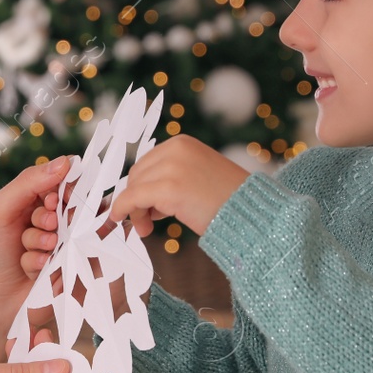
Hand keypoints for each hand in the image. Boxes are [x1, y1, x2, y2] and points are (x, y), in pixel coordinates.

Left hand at [0, 155, 73, 360]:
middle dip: (50, 218)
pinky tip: (30, 269)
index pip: (66, 179)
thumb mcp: (0, 209)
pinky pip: (70, 255)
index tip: (52, 200)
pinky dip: (43, 261)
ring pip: (72, 231)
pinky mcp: (73, 264)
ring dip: (43, 242)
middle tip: (38, 227)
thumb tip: (65, 162)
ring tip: (26, 251)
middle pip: (74, 204)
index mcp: (39, 197)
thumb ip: (28, 182)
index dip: (64, 188)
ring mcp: (66, 240)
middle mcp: (57, 216)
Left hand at [108, 134, 249, 236]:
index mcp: (183, 144)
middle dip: (137, 199)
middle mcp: (176, 149)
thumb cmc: (229, 201)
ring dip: (136, 210)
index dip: (143, 187)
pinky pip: (132, 198)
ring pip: (134, 188)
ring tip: (147, 228)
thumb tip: (142, 198)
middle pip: (138, 174)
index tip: (147, 207)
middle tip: (146, 223)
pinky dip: (122, 208)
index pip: (147, 163)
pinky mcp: (168, 188)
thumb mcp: (198, 177)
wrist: (252, 213)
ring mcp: (172, 167)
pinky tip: (119, 219)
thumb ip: (171, 179)